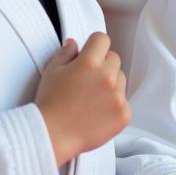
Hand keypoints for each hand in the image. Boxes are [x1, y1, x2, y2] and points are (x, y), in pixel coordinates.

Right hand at [35, 32, 130, 164]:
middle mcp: (107, 77)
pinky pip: (125, 102)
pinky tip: (97, 112)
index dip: (94, 45)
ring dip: (111, 84)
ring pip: (121, 79)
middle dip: (103, 65)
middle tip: (87, 80)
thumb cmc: (50, 105)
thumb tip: (74, 44)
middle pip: (114, 59)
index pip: (102, 39)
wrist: (53, 135)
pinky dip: (114, 105)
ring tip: (91, 98)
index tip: (91, 52)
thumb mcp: (52, 72)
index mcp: (90, 62)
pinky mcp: (124, 114)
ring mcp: (118, 96)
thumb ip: (65, 54)